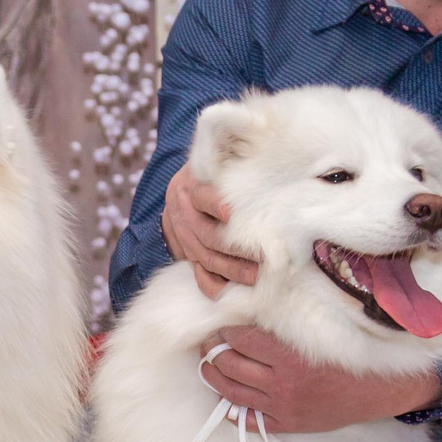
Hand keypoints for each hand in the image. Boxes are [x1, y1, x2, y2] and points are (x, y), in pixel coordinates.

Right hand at [162, 166, 257, 298]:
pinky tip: (227, 293)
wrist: (180, 191)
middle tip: (262, 259)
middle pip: (207, 235)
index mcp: (192, 188)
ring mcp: (184, 235)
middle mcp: (184, 213)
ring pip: (204, 257)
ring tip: (255, 278)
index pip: (202, 197)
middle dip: (235, 249)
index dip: (215, 205)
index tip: (230, 213)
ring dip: (230, 270)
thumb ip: (233, 160)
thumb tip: (262, 147)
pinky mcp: (187, 253)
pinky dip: (211, 285)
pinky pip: (196, 273)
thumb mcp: (216, 162)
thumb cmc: (212, 175)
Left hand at [199, 327, 439, 434]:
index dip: (225, 332)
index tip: (220, 327)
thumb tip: (250, 317)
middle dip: (213, 352)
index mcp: (290, 356)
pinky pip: (249, 421)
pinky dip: (233, 411)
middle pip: (230, 365)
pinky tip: (226, 399)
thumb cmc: (351, 356)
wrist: (379, 390)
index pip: (241, 340)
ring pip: (232, 392)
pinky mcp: (287, 424)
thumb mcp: (319, 335)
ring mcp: (283, 406)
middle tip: (208, 344)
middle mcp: (283, 383)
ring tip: (208, 366)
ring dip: (214, 377)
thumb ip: (286, 328)